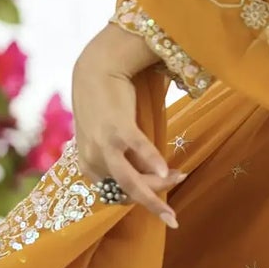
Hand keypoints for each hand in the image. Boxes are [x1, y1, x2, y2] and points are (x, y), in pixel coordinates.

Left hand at [71, 23, 183, 227]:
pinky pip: (139, 151)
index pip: (117, 195)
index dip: (142, 197)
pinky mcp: (117, 128)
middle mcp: (92, 160)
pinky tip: (169, 170)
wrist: (96, 69)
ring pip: (132, 180)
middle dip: (155, 197)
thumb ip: (121, 158)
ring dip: (158, 185)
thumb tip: (149, 174)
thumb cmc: (104, 104)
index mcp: (88, 166)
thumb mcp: (106, 137)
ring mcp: (103, 146)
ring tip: (180, 177)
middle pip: (127, 192)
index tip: (163, 191)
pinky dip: (154, 162)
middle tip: (178, 186)